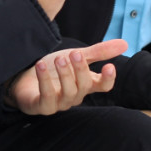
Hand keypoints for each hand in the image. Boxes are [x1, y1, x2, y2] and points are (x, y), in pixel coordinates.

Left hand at [7, 39, 127, 115]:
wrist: (25, 78)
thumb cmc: (54, 69)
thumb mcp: (75, 57)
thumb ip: (98, 52)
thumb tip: (125, 43)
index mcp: (85, 84)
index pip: (103, 86)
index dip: (108, 79)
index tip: (110, 66)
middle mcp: (75, 96)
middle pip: (84, 86)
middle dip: (80, 70)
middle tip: (74, 54)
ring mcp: (59, 103)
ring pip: (68, 93)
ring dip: (65, 75)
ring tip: (59, 58)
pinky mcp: (42, 107)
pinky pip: (46, 97)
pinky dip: (44, 81)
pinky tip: (40, 66)